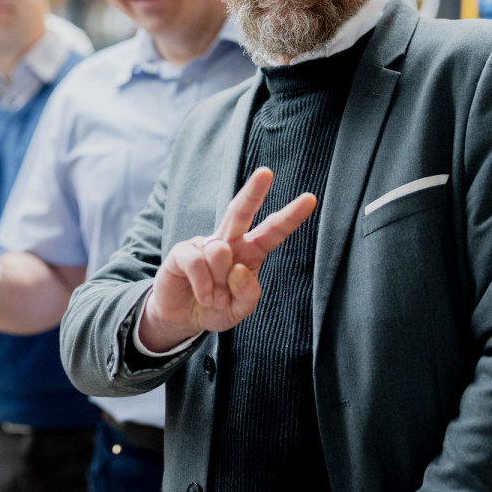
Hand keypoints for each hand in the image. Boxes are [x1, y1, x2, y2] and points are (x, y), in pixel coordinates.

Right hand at [138, 167, 316, 352]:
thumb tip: (237, 268)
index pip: (272, 231)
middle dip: (253, 192)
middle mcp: (228, 242)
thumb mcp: (241, 309)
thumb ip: (248, 293)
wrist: (182, 318)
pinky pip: (198, 263)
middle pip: (240, 212)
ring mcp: (203, 244)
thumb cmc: (216, 308)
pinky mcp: (182, 251)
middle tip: (266, 172)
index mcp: (249, 253)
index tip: (310, 199)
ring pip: (220, 252)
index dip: (291, 217)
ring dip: (220, 283)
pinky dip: (204, 287)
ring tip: (214, 298)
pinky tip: (203, 296)